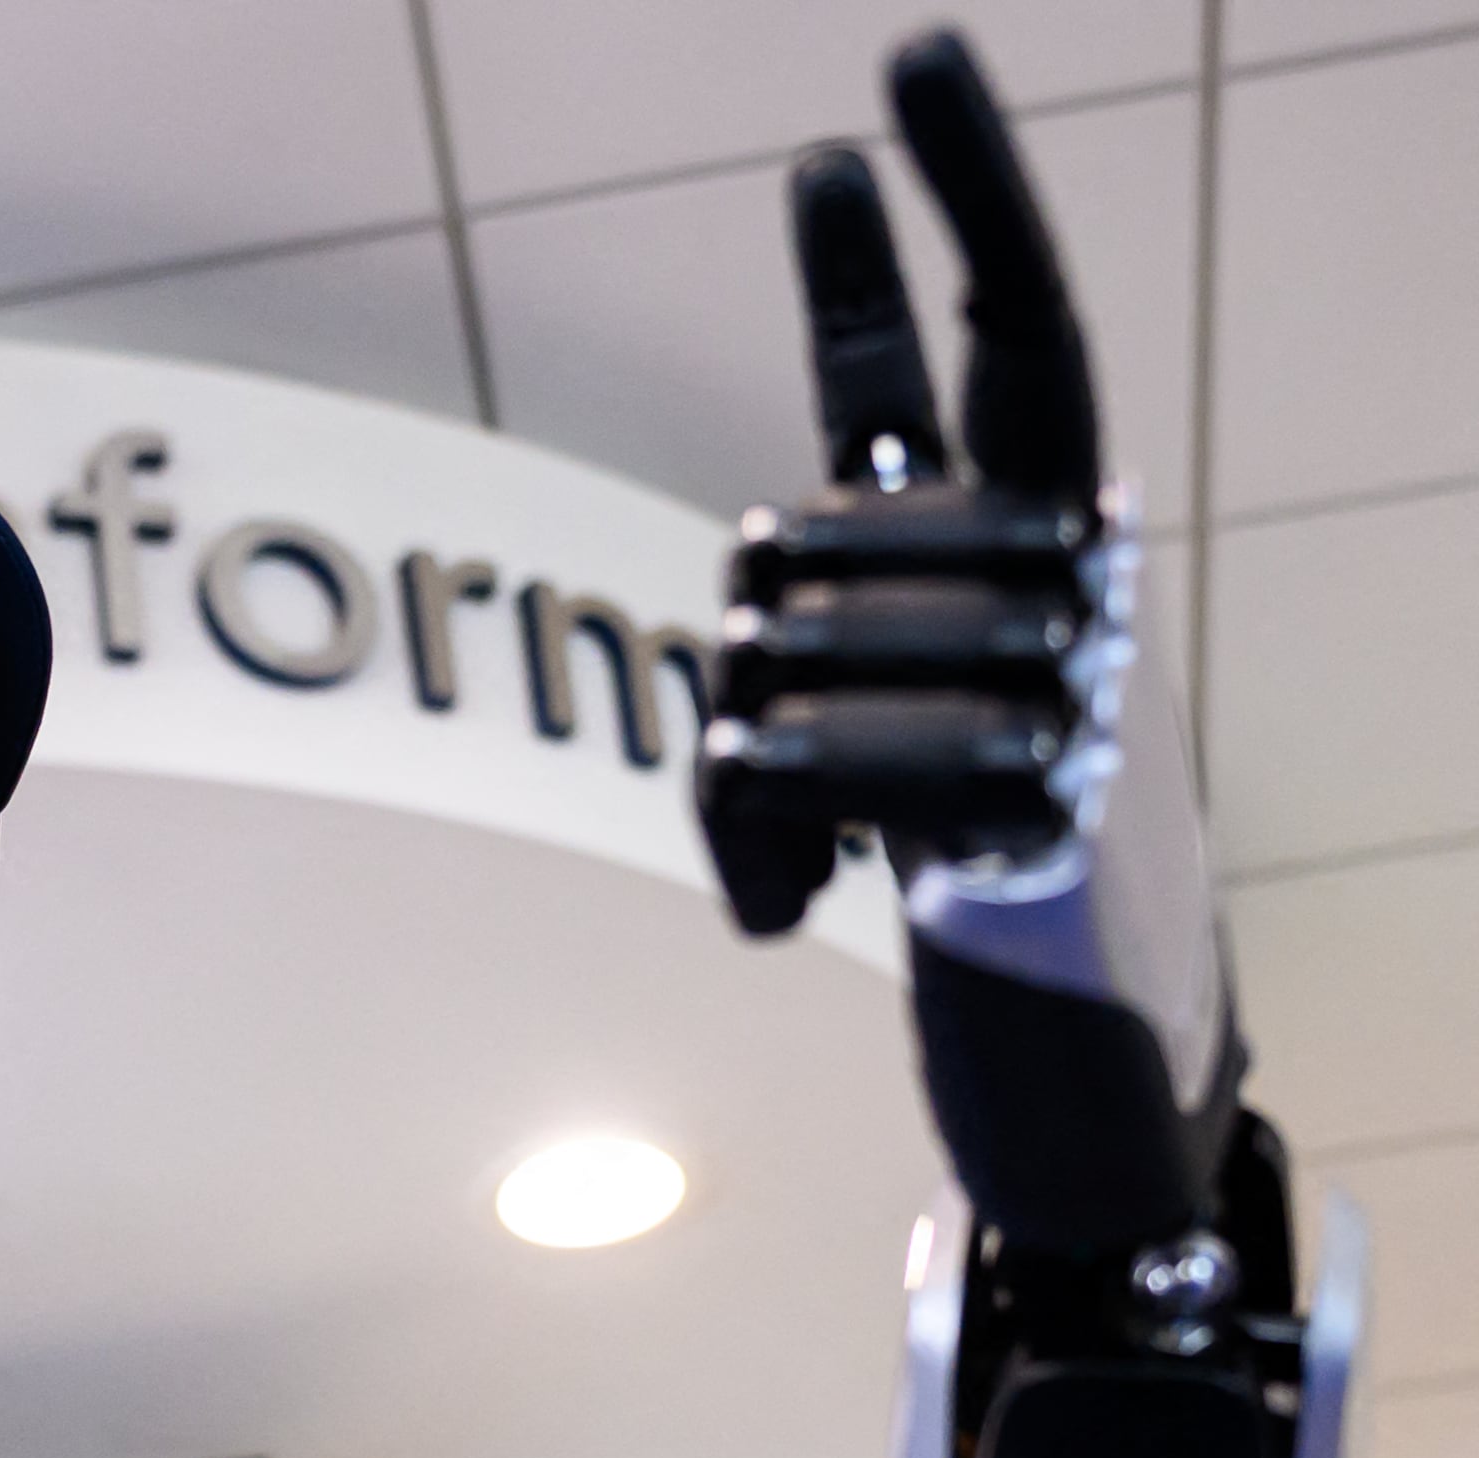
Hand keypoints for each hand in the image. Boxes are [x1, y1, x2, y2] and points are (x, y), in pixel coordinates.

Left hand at [695, 27, 1236, 1256]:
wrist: (1079, 998)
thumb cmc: (947, 823)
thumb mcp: (853, 693)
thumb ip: (802, 595)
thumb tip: (762, 549)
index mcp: (1036, 518)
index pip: (991, 328)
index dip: (947, 194)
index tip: (903, 54)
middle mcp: (1072, 569)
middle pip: (792, 541)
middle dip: (745, 653)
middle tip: (808, 740)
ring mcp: (1064, 684)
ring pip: (775, 652)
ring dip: (743, 756)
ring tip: (812, 826)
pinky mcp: (1024, 806)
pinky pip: (796, 767)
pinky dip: (746, 837)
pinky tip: (790, 891)